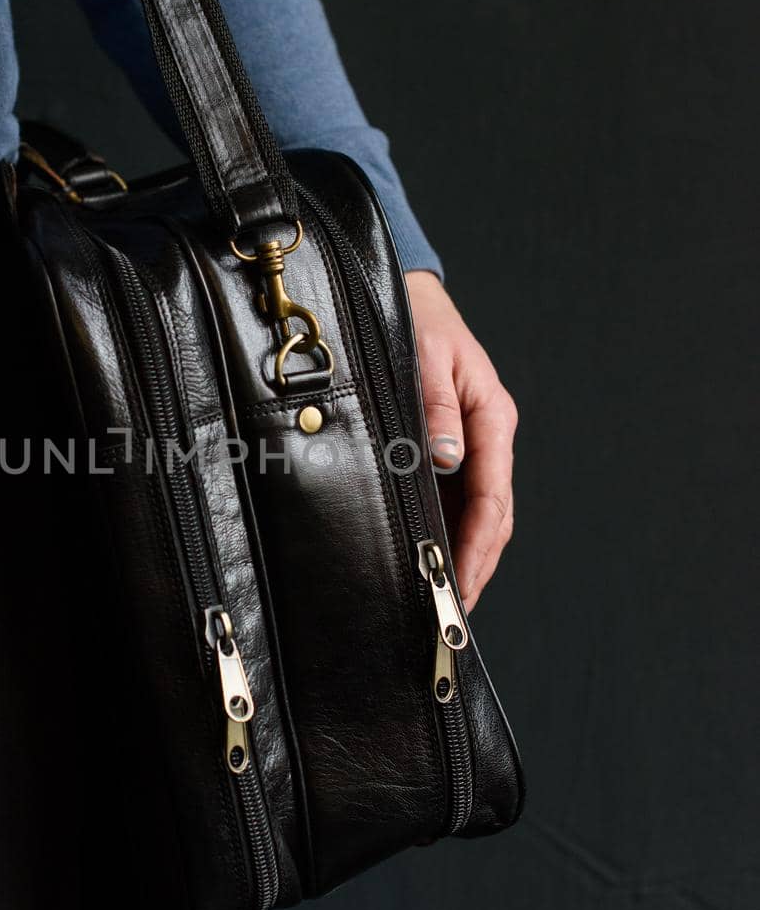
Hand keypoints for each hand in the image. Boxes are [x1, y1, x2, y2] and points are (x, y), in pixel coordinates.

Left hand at [404, 271, 517, 612]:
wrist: (416, 301)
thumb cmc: (422, 325)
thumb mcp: (429, 357)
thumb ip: (437, 408)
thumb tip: (446, 456)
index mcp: (492, 418)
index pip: (492, 497)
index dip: (477, 544)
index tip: (461, 581)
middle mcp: (488, 438)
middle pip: (493, 516)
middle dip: (477, 563)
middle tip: (453, 608)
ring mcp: (474, 447)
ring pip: (479, 514)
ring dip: (467, 555)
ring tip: (448, 596)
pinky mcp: (454, 450)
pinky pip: (459, 500)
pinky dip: (452, 533)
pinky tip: (436, 558)